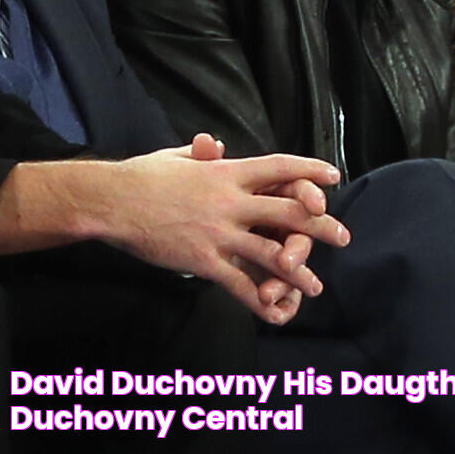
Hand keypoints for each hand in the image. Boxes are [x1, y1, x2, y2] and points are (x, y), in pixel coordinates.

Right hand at [100, 147, 349, 324]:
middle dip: (320, 225)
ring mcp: (218, 233)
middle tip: (343, 235)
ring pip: (270, 252)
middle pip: (288, 212)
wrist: (112, 202)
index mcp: (228, 172)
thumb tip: (213, 144)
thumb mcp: (177, 156)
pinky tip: (275, 309)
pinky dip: (259, 298)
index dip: (310, 172)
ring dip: (298, 270)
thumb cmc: (144, 176)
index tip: (333, 176)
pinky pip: (238, 284)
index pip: (280, 168)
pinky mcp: (203, 261)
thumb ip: (202, 154)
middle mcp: (230, 201)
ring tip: (317, 286)